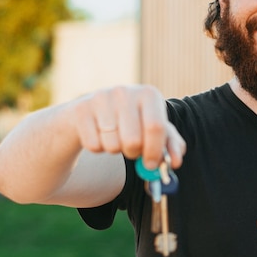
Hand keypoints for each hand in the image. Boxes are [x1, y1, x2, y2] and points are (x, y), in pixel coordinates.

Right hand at [70, 85, 185, 168]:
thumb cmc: (131, 121)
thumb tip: (176, 162)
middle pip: (133, 140)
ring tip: (115, 137)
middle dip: (134, 153)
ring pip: (112, 145)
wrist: (93, 112)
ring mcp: (101, 98)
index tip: (152, 164)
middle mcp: (125, 92)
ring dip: (115, 150)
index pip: (156, 127)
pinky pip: (93, 145)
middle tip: (132, 150)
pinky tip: (99, 135)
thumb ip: (170, 145)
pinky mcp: (81, 109)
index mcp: (149, 94)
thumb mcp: (153, 129)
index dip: (155, 151)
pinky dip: (98, 148)